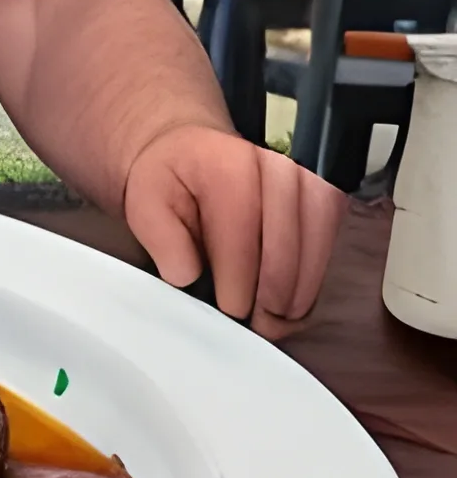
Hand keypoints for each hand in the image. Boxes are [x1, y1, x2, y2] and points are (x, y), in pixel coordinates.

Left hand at [122, 124, 344, 337]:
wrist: (194, 152)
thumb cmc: (172, 180)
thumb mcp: (145, 202)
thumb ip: (161, 237)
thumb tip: (186, 274)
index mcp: (226, 164)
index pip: (242, 229)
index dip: (239, 278)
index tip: (232, 310)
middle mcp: (274, 163)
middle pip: (288, 237)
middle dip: (275, 291)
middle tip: (261, 325)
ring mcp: (305, 175)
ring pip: (319, 239)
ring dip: (302, 288)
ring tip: (278, 320)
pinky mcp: (324, 191)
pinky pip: (331, 237)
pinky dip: (315, 274)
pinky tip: (295, 301)